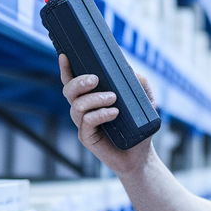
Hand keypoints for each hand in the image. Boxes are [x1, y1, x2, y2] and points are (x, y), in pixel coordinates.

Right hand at [59, 53, 157, 174]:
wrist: (141, 155)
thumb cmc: (139, 127)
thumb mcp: (144, 102)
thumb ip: (140, 84)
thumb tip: (131, 70)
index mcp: (91, 98)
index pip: (73, 81)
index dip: (66, 69)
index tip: (65, 55)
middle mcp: (83, 110)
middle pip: (69, 91)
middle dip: (79, 81)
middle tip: (95, 79)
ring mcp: (83, 124)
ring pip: (77, 105)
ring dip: (94, 98)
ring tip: (113, 98)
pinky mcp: (87, 138)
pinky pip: (87, 121)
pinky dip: (100, 114)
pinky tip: (114, 113)